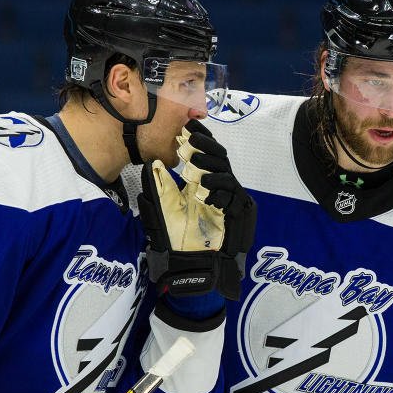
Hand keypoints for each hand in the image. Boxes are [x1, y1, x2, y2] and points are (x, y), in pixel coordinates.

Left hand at [137, 123, 253, 300]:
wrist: (192, 266)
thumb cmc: (179, 240)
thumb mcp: (164, 209)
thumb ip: (159, 188)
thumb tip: (152, 163)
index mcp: (203, 183)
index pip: (207, 154)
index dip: (201, 139)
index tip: (188, 126)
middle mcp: (219, 188)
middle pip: (220, 159)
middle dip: (207, 147)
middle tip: (191, 139)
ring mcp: (231, 201)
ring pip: (227, 175)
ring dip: (211, 168)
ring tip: (194, 166)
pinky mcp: (239, 215)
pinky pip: (234, 198)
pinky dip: (220, 193)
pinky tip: (206, 195)